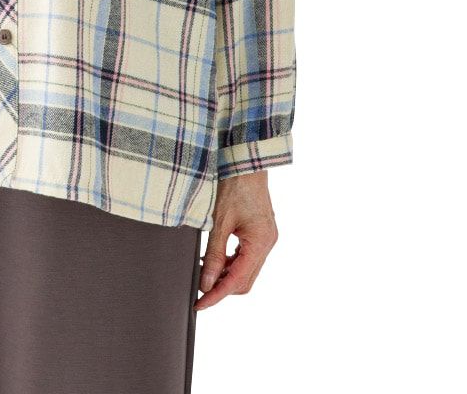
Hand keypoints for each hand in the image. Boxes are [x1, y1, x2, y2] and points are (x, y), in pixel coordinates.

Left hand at [194, 170, 277, 309]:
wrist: (245, 162)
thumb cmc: (234, 185)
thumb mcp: (219, 222)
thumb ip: (213, 254)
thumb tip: (207, 282)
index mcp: (260, 243)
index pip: (237, 281)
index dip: (217, 295)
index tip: (200, 304)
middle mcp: (267, 244)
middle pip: (245, 280)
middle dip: (222, 287)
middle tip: (199, 288)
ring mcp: (266, 238)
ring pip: (246, 270)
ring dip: (226, 274)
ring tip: (204, 270)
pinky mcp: (261, 232)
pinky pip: (247, 257)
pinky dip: (231, 262)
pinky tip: (214, 257)